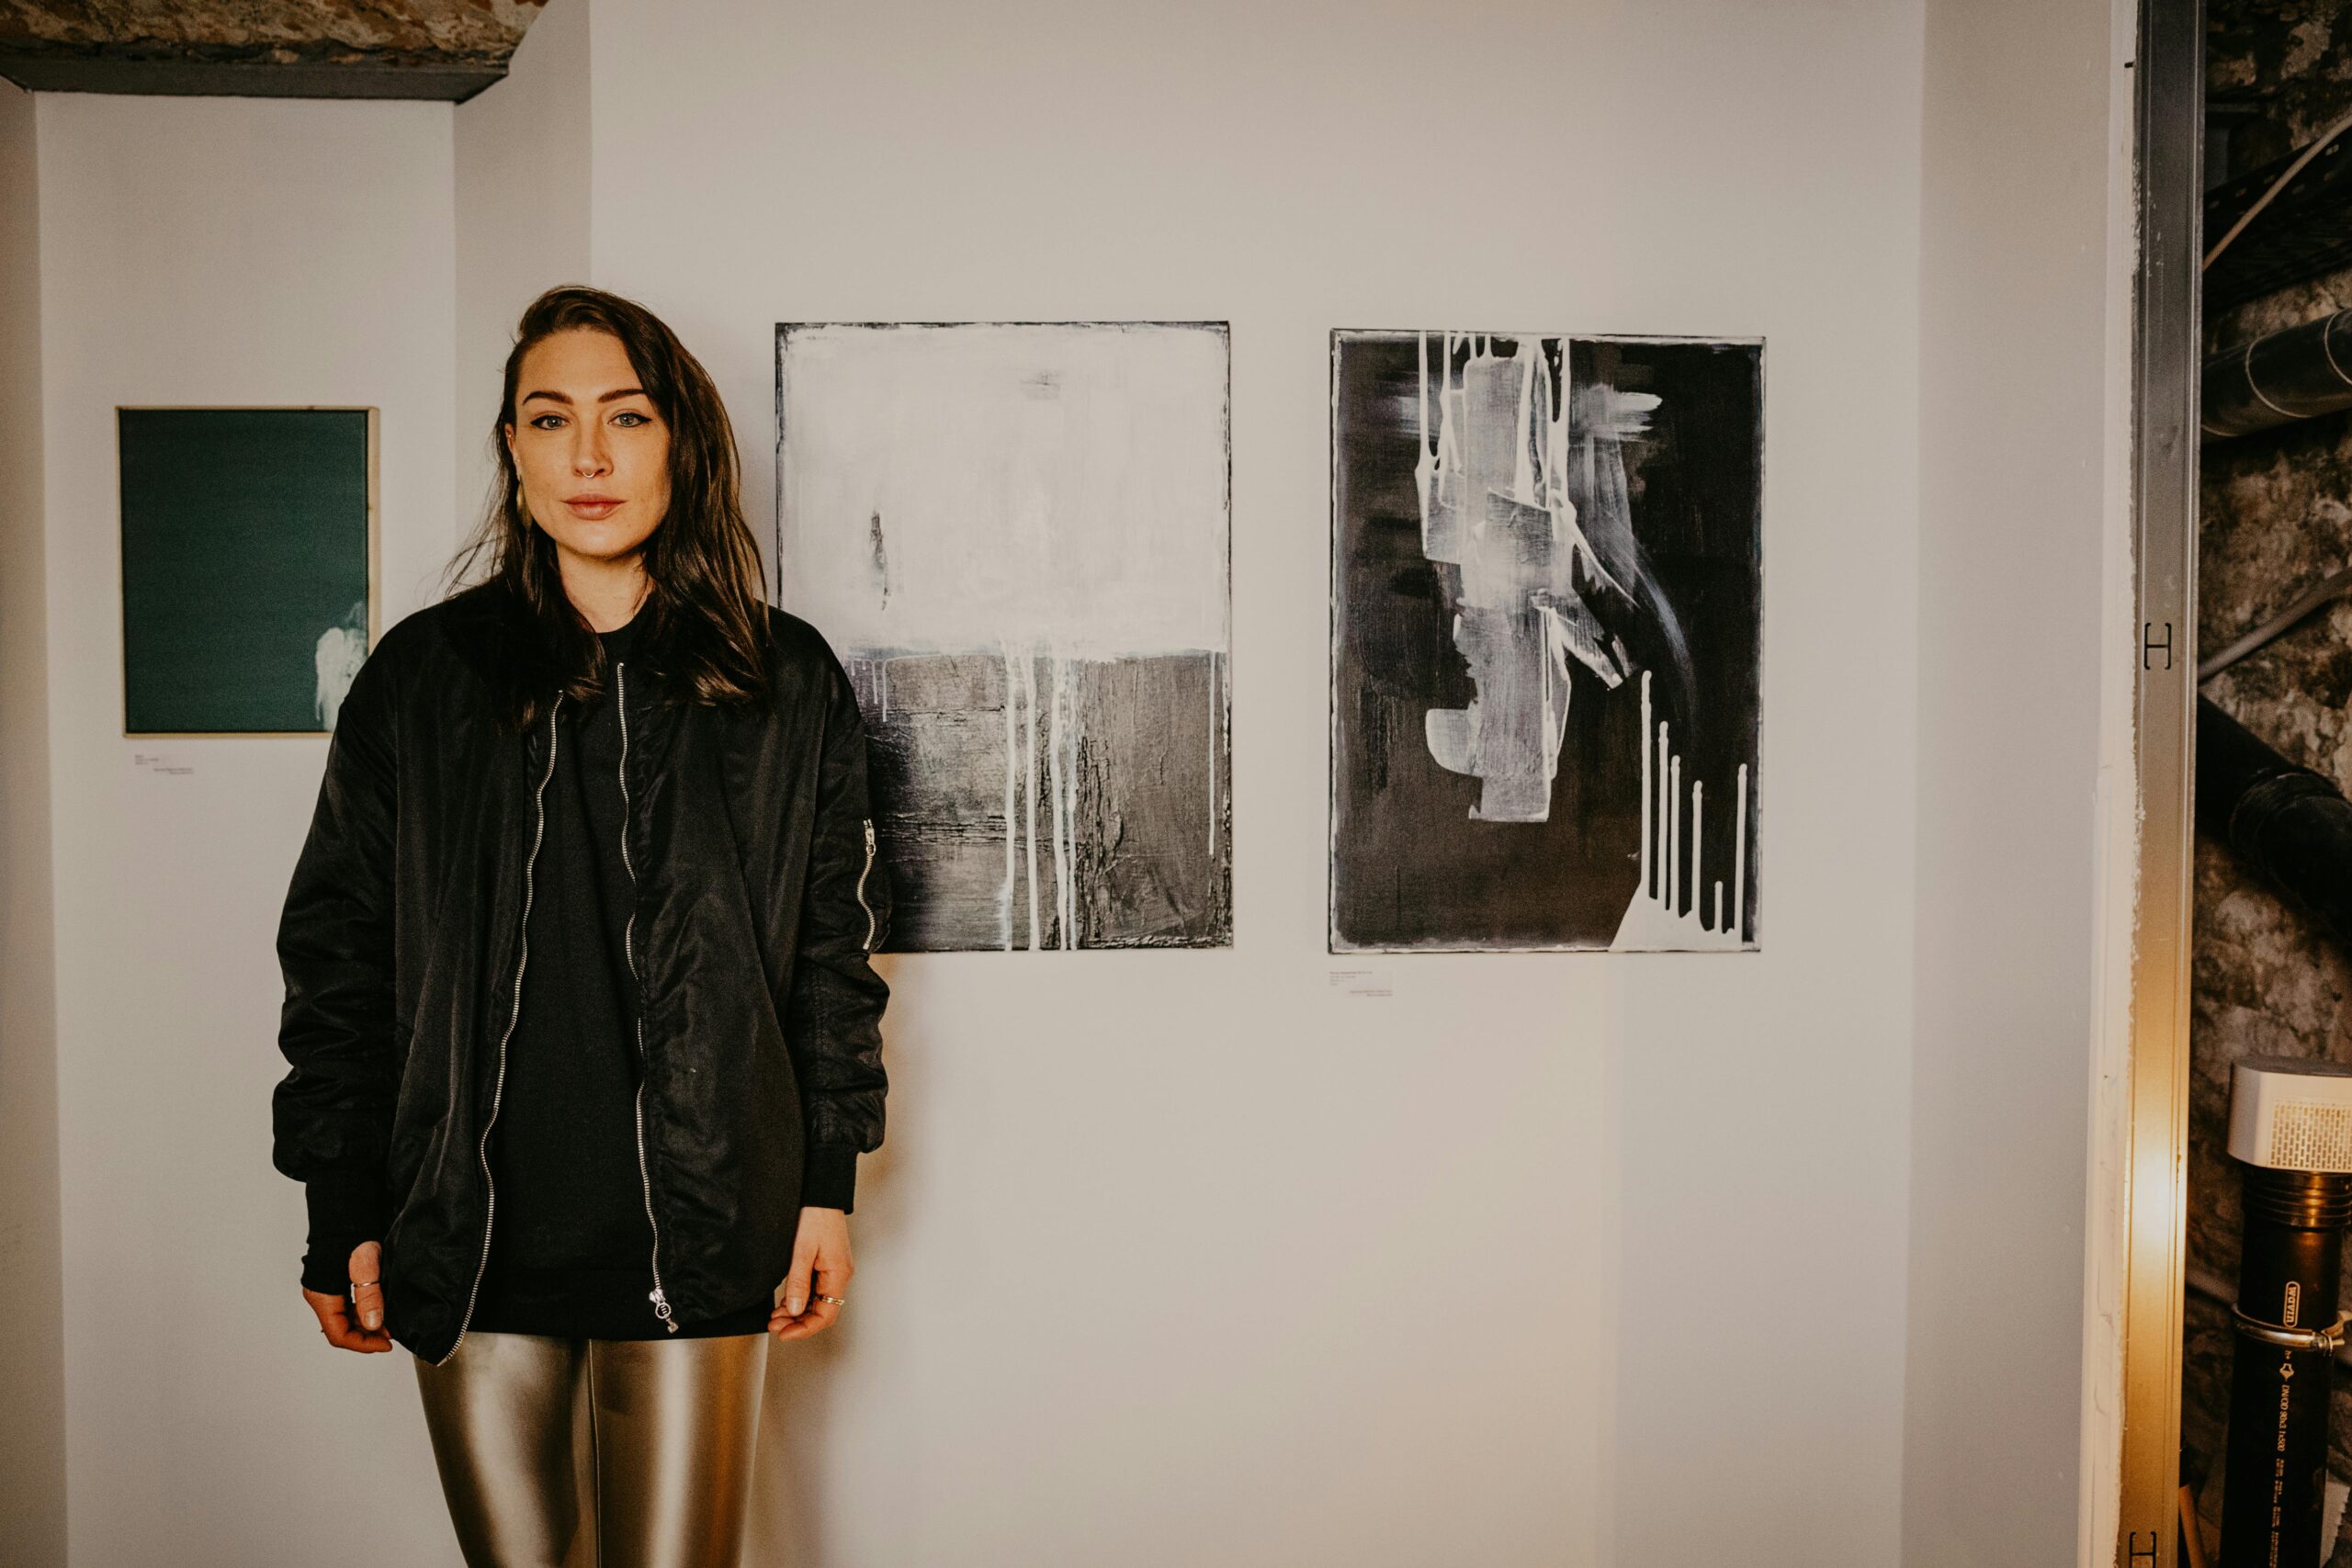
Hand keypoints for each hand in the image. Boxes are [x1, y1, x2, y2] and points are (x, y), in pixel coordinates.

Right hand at [300, 1239, 391, 1352]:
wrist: (349, 1214)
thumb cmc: (354, 1233)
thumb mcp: (366, 1265)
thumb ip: (369, 1296)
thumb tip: (374, 1324)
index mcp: (321, 1295)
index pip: (338, 1334)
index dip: (362, 1344)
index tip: (386, 1344)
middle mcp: (321, 1296)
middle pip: (342, 1329)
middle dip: (367, 1336)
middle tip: (392, 1335)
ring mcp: (328, 1291)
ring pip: (346, 1320)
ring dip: (367, 1326)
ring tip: (390, 1325)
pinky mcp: (337, 1285)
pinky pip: (349, 1308)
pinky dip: (365, 1314)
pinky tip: (381, 1312)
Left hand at [770, 1207, 852, 1340]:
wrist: (821, 1194)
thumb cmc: (815, 1216)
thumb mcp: (802, 1251)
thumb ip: (798, 1283)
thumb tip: (795, 1311)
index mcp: (838, 1275)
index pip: (825, 1315)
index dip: (804, 1329)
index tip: (784, 1334)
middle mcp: (839, 1275)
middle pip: (822, 1311)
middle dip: (798, 1323)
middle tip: (774, 1326)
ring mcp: (834, 1270)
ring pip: (817, 1302)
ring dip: (797, 1312)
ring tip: (775, 1316)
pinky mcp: (827, 1264)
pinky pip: (815, 1290)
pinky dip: (800, 1299)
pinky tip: (785, 1302)